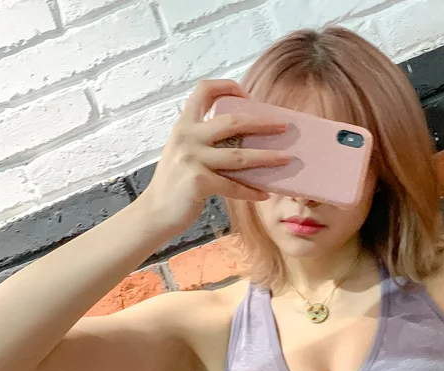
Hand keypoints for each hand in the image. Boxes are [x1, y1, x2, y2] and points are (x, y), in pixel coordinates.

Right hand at [138, 79, 291, 234]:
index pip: (203, 91)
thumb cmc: (176, 184)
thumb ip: (204, 142)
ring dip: (267, 157)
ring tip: (287, 159)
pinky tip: (265, 194)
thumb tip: (244, 142)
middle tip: (285, 126)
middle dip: (263, 123)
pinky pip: (233, 185)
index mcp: (184, 125)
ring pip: (239, 156)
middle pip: (232, 121)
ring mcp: (192, 158)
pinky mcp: (198, 181)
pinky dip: (250, 191)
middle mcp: (187, 137)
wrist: (155, 211)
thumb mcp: (184, 153)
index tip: (247, 95)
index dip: (226, 86)